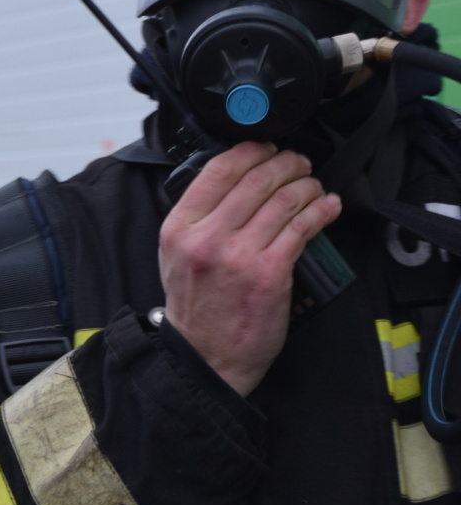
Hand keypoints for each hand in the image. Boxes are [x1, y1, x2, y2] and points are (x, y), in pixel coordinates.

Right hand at [159, 142, 339, 396]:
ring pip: (284, 199)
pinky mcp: (270, 272)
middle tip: (299, 164)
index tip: (267, 148)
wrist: (205, 357)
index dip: (251, 150)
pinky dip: (322, 210)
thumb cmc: (196, 306)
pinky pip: (303, 226)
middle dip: (286, 163)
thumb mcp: (177, 255)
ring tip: (314, 186)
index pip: (218, 170)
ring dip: (308, 185)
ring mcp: (238, 254)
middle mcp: (206, 237)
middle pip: (256, 179)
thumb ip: (198, 217)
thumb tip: (236, 178)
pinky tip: (328, 207)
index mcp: (178, 228)